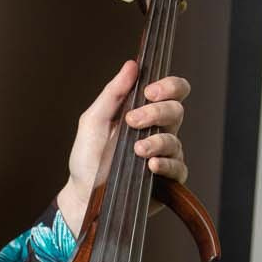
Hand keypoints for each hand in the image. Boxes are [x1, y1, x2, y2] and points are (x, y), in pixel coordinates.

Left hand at [59, 59, 190, 241]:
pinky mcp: (166, 180)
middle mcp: (158, 131)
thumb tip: (131, 65)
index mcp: (144, 113)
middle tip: (132, 120)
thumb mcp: (93, 121)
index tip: (149, 91)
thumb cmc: (87, 159)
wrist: (83, 196)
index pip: (172, 91)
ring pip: (176, 139)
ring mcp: (164, 156)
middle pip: (176, 110)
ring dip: (156, 141)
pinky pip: (178, 168)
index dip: (169, 86)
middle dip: (157, 112)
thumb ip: (112, 94)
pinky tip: (150, 165)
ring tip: (137, 150)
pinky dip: (165, 164)